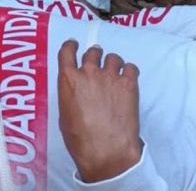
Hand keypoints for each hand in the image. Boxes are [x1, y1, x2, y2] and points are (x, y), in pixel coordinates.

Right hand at [56, 40, 143, 182]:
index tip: (75, 45)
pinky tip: (128, 81)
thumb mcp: (65, 115)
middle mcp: (89, 72)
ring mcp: (110, 76)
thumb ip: (70, 94)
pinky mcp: (129, 83)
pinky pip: (131, 67)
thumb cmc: (81, 140)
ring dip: (113, 64)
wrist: (107, 151)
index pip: (67, 51)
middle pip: (93, 52)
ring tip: (115, 76)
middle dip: (95, 57)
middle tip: (98, 67)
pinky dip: (129, 72)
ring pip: (113, 57)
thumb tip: (76, 91)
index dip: (71, 45)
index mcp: (68, 80)